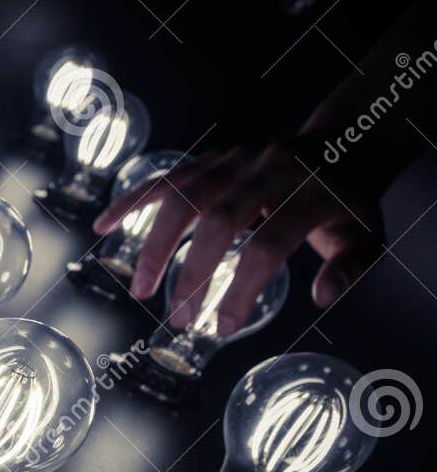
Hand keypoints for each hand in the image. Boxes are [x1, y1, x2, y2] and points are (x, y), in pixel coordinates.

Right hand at [93, 142, 383, 333]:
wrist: (343, 144)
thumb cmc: (346, 203)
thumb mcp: (366, 236)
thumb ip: (350, 268)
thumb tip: (322, 296)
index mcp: (308, 192)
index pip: (267, 245)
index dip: (242, 289)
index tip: (225, 326)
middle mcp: (269, 170)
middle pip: (219, 220)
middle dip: (193, 273)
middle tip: (179, 317)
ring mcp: (237, 160)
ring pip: (186, 195)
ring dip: (156, 244)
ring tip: (140, 288)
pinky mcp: (214, 158)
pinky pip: (168, 177)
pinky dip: (132, 200)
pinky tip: (104, 224)